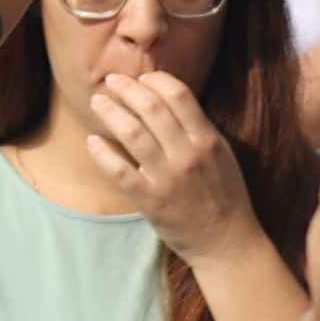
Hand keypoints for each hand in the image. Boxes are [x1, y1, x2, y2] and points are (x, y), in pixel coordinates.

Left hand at [86, 66, 263, 267]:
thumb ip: (198, 128)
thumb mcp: (222, 155)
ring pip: (132, 134)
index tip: (142, 77)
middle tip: (112, 81)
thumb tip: (170, 99)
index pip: (178, 94)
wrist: (227, 242)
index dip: (155, 79)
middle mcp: (187, 155)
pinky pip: (120, 171)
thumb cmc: (225, 196)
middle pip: (151, 108)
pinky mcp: (150, 200)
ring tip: (98, 102)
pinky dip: (103, 153)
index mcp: (207, 139)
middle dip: (127, 89)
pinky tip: (92, 141)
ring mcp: (168, 178)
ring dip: (111, 112)